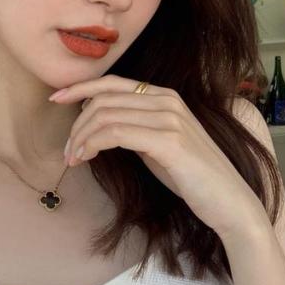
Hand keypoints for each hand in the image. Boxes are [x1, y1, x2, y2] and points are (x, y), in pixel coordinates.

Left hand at [49, 74, 269, 241]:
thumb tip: (98, 122)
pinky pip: (116, 133)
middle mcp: (167, 100)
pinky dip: (93, 144)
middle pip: (104, 99)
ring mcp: (169, 119)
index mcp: (164, 96)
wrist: (229, 202)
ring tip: (73, 159)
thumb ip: (134, 127)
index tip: (56, 99)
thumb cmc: (191, 177)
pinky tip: (86, 158)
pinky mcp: (168, 141)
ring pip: (105, 116)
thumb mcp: (157, 144)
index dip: (80, 87)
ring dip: (81, 137)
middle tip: (67, 151)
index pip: (112, 82)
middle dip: (77, 124)